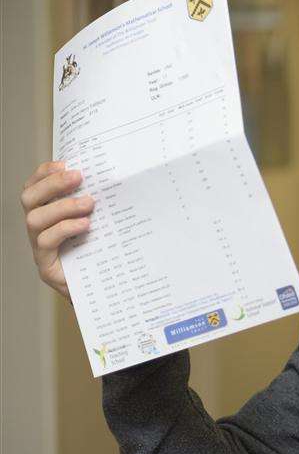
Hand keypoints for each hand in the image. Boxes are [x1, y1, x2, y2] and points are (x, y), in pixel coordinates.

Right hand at [20, 161, 94, 302]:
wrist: (106, 291)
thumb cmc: (104, 253)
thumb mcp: (103, 223)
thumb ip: (100, 204)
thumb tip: (115, 178)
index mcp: (48, 213)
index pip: (35, 186)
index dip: (45, 173)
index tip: (66, 163)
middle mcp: (38, 229)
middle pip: (29, 198)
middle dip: (52, 184)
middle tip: (78, 177)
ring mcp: (39, 248)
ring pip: (34, 219)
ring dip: (62, 206)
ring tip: (88, 203)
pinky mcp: (46, 266)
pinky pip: (44, 242)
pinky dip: (64, 228)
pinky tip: (85, 225)